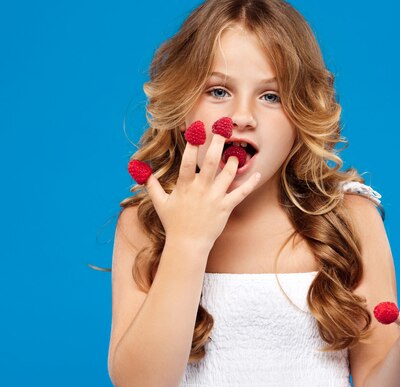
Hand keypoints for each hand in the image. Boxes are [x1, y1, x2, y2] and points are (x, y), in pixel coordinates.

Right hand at [130, 119, 261, 248]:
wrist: (187, 245)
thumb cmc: (174, 224)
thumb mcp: (160, 203)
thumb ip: (151, 186)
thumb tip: (141, 172)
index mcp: (185, 186)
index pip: (187, 160)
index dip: (192, 144)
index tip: (197, 129)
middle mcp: (200, 189)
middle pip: (210, 162)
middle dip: (217, 143)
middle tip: (223, 129)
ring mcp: (214, 198)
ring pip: (227, 174)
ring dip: (233, 161)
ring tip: (236, 152)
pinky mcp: (225, 208)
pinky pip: (241, 193)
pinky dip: (250, 183)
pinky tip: (257, 174)